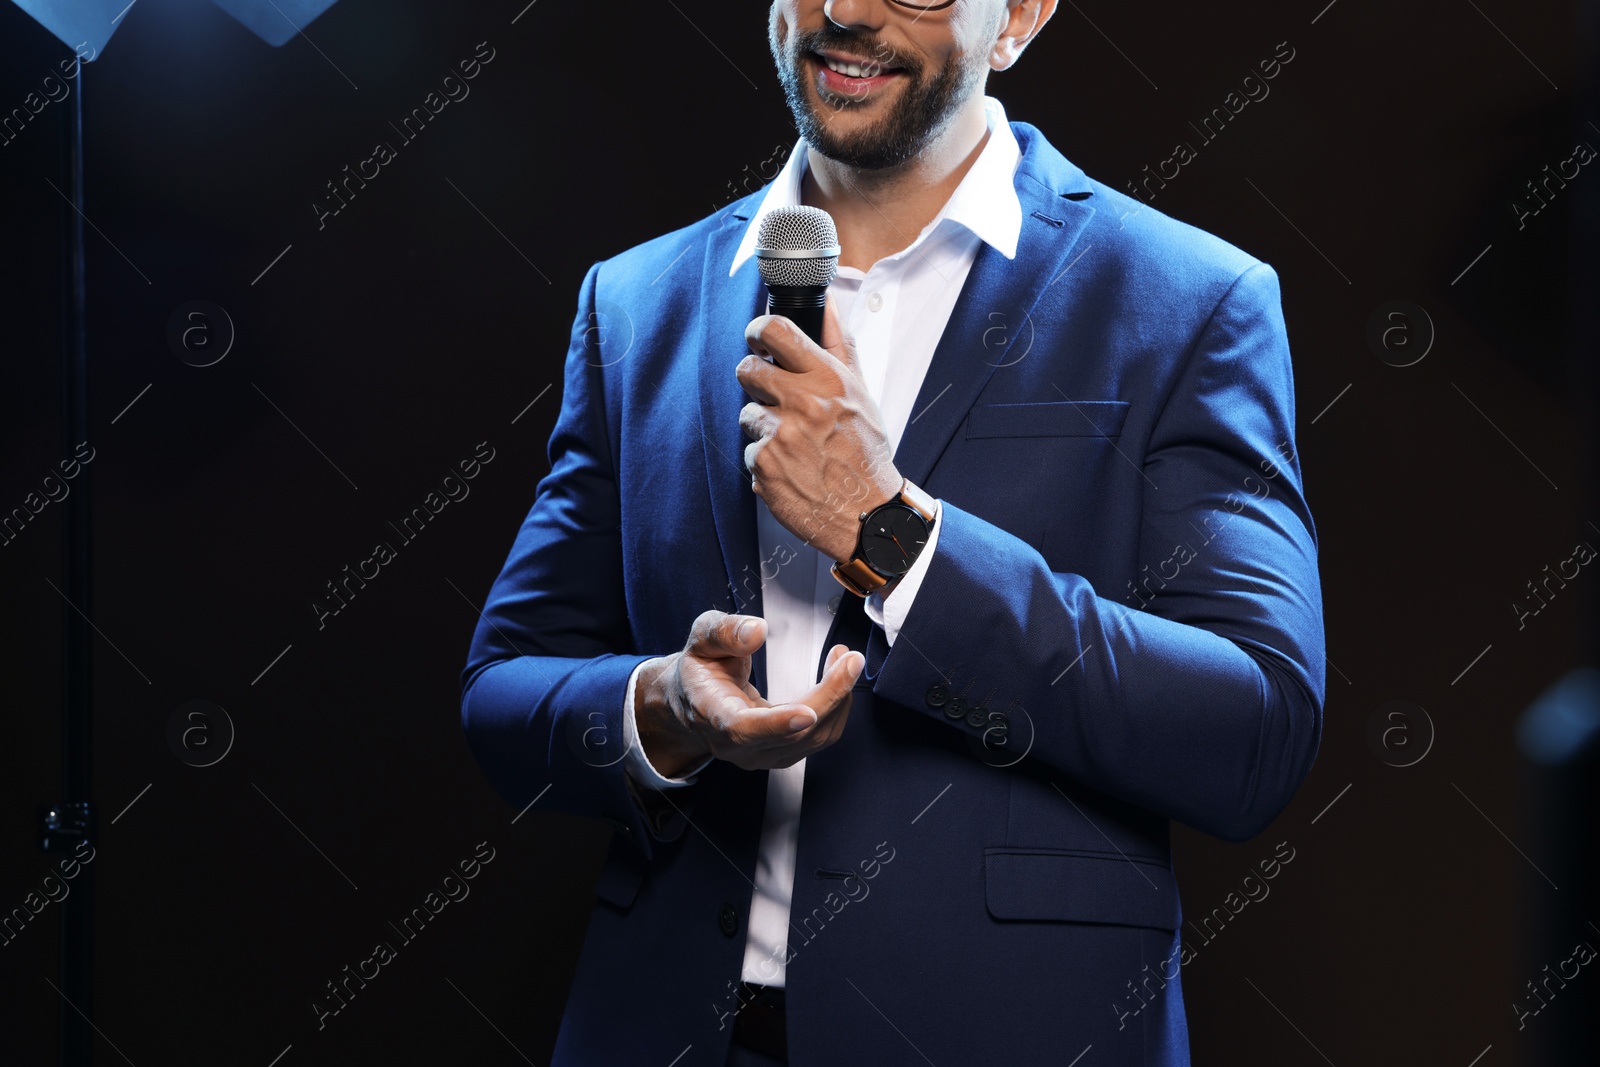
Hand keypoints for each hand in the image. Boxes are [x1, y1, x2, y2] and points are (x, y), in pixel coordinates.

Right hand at [633, 610, 861, 773]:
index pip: (744, 729)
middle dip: (830, 696)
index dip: (777, 724)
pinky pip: (820, 736)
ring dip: (838, 698)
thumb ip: (724, 632)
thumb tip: (756, 631)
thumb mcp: (701, 639)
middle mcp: (738, 746)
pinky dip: (836, 705)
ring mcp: (763, 755)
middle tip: (850, 660)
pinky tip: (836, 676)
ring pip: (814, 738)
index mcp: (713, 716)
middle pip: (794, 734)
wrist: (693, 703)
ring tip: (845, 660)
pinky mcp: (783, 753)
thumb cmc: (700, 669)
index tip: (808, 713)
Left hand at [737, 297, 902, 562]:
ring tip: (793, 442)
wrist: (866, 512)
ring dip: (763, 426)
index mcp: (829, 380)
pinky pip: (749, 449)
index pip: (776, 331)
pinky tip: (791, 467)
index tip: (759, 339)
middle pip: (747, 369)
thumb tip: (829, 302)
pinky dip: (765, 459)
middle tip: (775, 397)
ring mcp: (781, 434)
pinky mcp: (764, 464)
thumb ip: (839, 344)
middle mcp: (804, 403)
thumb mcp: (860, 392)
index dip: (759, 331)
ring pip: (746, 412)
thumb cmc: (865, 452)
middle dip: (756, 380)